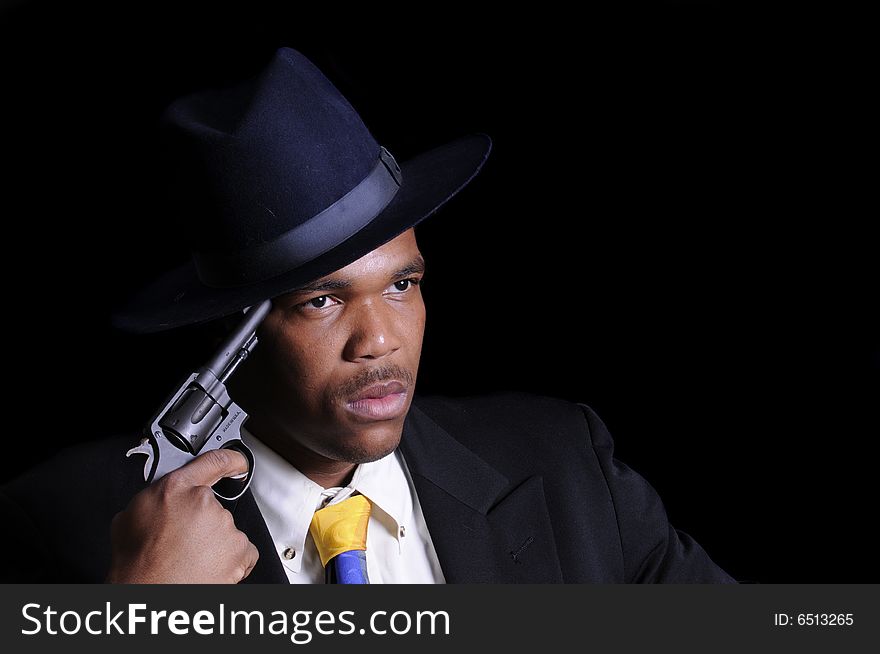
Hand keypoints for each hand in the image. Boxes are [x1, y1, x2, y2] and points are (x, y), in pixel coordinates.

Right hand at [105, 448, 258, 583]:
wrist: (149, 593)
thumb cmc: (137, 563)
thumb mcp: (129, 518)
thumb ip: (153, 499)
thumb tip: (159, 501)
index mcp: (176, 489)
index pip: (212, 462)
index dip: (230, 460)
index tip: (238, 461)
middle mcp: (204, 502)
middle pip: (213, 507)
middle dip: (201, 523)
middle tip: (183, 542)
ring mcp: (224, 525)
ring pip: (226, 531)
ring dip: (214, 543)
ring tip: (191, 559)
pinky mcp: (240, 548)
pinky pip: (243, 551)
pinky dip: (232, 560)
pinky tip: (210, 567)